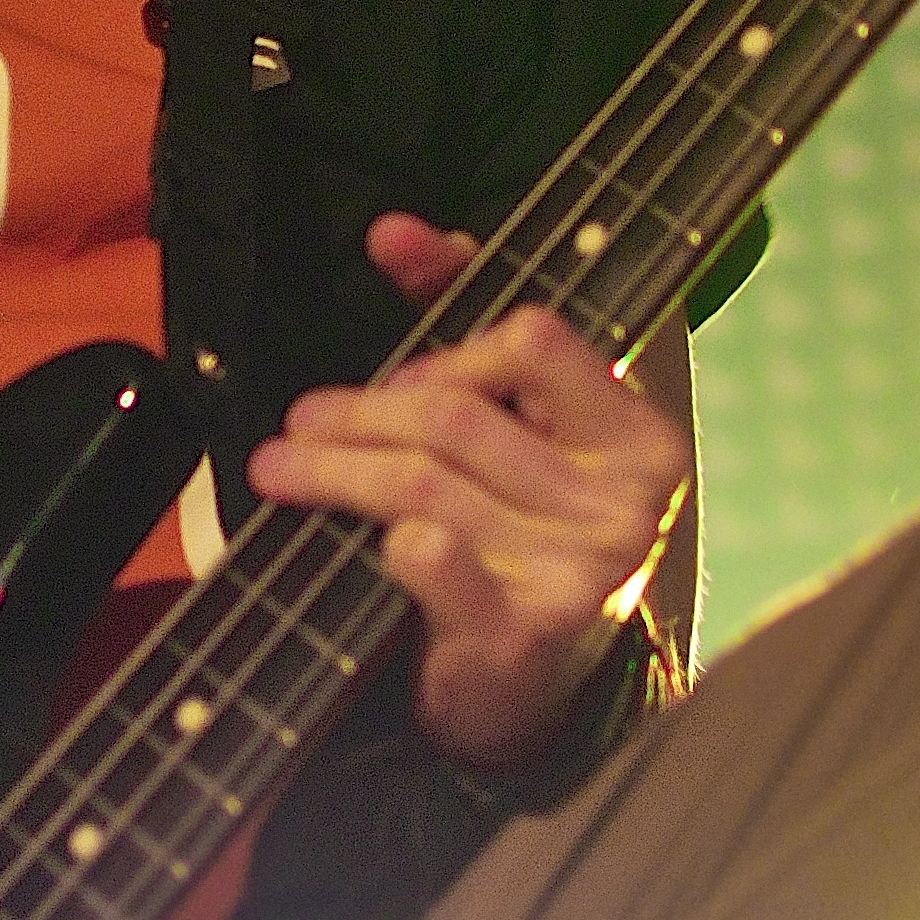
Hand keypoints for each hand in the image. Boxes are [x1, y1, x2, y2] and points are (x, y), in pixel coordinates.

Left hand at [242, 213, 692, 772]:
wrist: (538, 687)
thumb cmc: (522, 533)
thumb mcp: (517, 421)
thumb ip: (462, 312)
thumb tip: (395, 231)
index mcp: (635, 436)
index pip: (533, 340)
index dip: (449, 348)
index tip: (399, 376)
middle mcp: (621, 503)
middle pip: (454, 416)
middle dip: (357, 414)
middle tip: (300, 425)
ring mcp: (577, 573)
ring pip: (422, 486)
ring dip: (333, 471)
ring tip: (284, 469)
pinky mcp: (522, 637)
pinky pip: (434, 564)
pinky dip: (391, 546)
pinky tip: (372, 543)